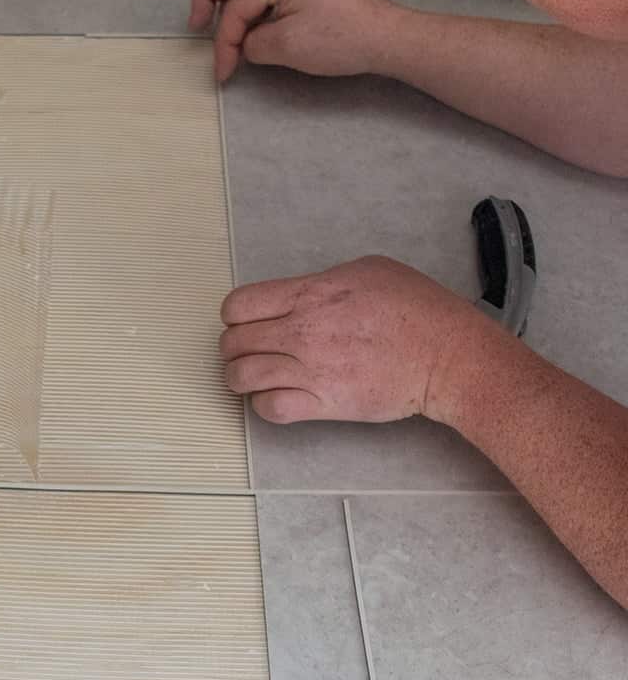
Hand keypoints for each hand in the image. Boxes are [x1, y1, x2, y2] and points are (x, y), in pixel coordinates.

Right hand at [188, 0, 402, 83]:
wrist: (386, 37)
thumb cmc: (341, 38)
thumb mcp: (286, 46)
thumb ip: (252, 43)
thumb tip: (243, 44)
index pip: (237, 6)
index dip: (223, 42)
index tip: (223, 72)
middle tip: (197, 25)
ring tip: (220, 15)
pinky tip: (251, 13)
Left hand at [219, 255, 488, 424]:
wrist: (446, 355)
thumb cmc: (418, 310)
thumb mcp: (368, 271)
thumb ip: (323, 282)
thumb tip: (301, 293)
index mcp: (311, 294)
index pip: (239, 305)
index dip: (236, 315)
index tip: (245, 321)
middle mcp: (303, 331)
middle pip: (234, 342)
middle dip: (235, 347)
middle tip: (248, 351)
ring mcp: (311, 369)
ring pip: (241, 377)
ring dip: (240, 378)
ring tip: (252, 377)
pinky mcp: (324, 402)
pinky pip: (269, 408)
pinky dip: (263, 405)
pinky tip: (274, 397)